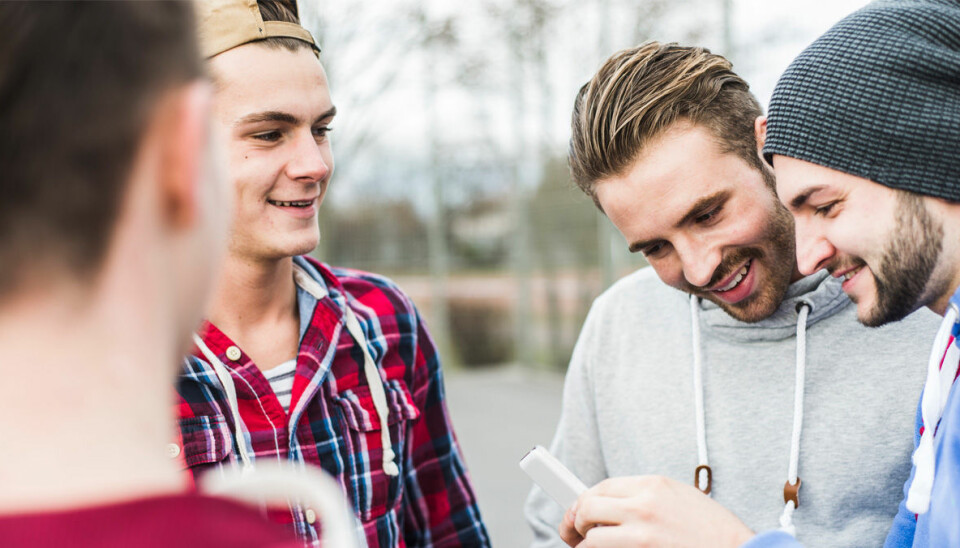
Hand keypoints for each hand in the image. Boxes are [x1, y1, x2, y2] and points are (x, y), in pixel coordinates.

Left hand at [557, 475, 754, 546]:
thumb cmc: (712, 533)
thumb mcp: (680, 500)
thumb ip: (644, 498)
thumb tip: (608, 504)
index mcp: (653, 485)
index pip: (601, 487)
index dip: (584, 501)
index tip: (576, 511)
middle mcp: (643, 505)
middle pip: (587, 506)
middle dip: (576, 523)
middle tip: (575, 535)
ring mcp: (641, 533)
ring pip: (591, 536)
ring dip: (585, 545)